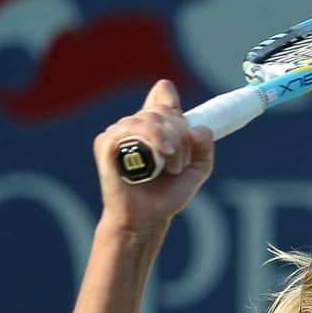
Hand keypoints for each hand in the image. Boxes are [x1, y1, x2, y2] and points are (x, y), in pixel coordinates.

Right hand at [93, 79, 213, 230]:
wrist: (147, 218)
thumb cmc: (167, 194)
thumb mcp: (197, 170)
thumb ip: (204, 149)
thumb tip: (200, 129)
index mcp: (157, 127)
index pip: (163, 94)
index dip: (174, 104)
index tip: (186, 128)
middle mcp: (137, 125)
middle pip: (165, 111)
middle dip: (181, 137)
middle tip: (180, 165)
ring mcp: (121, 132)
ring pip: (151, 119)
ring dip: (170, 142)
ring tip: (172, 168)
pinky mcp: (107, 143)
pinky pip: (129, 128)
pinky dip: (151, 139)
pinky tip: (162, 154)